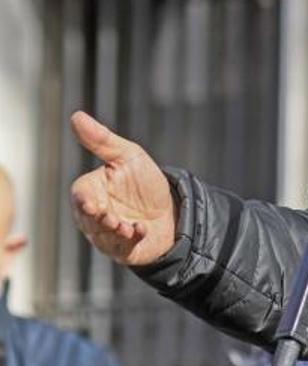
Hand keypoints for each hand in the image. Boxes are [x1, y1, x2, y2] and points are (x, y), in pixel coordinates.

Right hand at [69, 111, 177, 265]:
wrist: (172, 209)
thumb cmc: (145, 183)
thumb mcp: (128, 156)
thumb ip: (102, 140)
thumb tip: (76, 116)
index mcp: (92, 191)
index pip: (79, 195)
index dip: (84, 200)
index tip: (91, 203)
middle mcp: (94, 216)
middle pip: (87, 219)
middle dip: (99, 219)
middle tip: (110, 217)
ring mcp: (107, 234)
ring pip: (102, 236)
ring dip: (114, 231)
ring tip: (127, 225)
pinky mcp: (124, 249)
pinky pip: (121, 248)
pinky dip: (130, 240)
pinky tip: (140, 230)